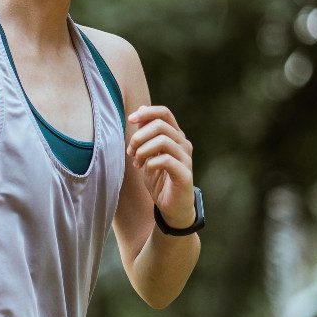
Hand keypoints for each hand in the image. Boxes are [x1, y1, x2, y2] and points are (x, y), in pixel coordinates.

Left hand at [126, 104, 195, 227]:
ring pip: (163, 140)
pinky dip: (151, 162)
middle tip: (131, 151)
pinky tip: (147, 169)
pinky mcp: (185, 174)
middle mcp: (183, 144)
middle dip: (139, 136)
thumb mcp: (147, 153)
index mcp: (175, 136)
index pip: (164, 113)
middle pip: (160, 125)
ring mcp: (186, 158)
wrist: (171, 206)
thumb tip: (140, 110)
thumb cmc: (159, 178)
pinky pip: (166, 160)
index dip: (146, 112)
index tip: (131, 119)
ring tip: (137, 162)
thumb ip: (145, 134)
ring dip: (143, 150)